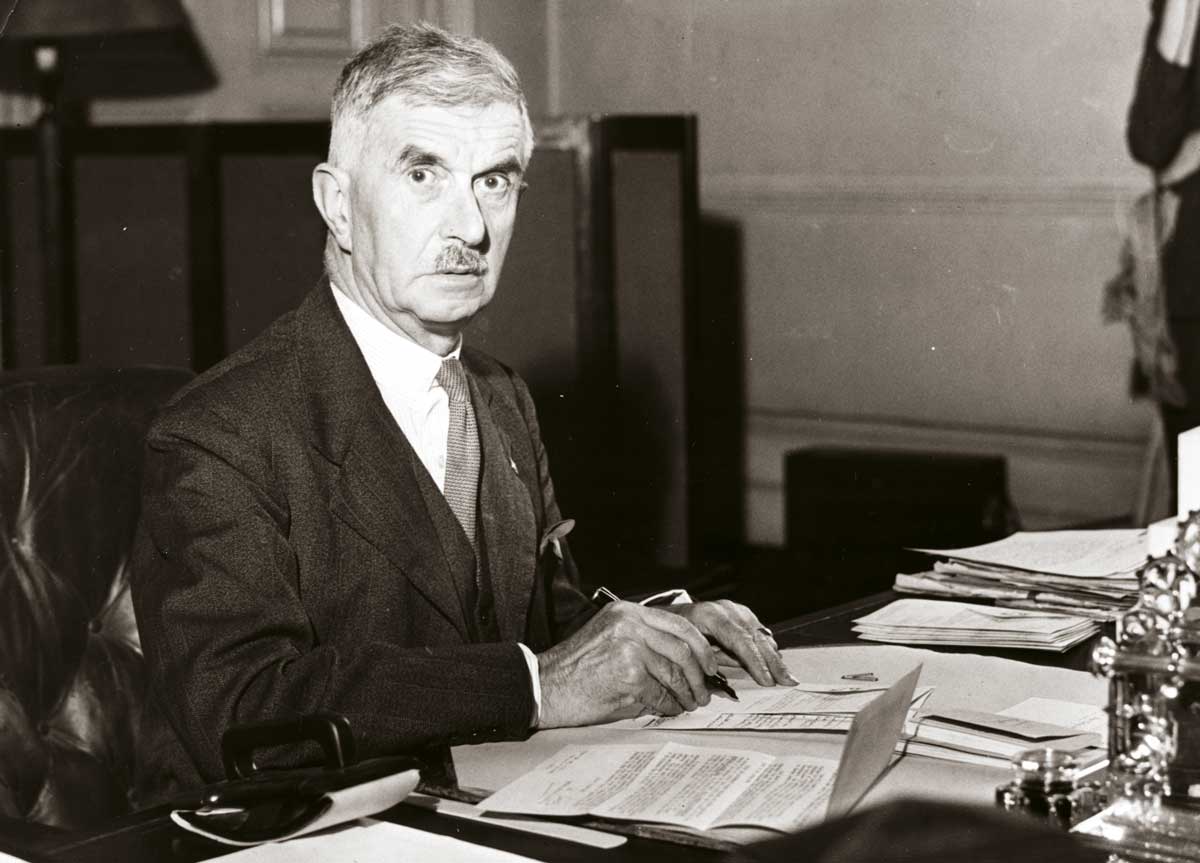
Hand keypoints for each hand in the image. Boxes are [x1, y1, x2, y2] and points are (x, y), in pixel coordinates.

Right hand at [536, 601, 719, 728]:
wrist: (544, 686)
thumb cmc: (576, 668)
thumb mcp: (609, 638)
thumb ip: (643, 639)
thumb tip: (684, 660)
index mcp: (627, 612)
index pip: (679, 623)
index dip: (700, 647)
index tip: (709, 665)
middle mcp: (630, 624)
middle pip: (683, 648)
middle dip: (700, 674)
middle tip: (704, 691)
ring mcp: (629, 648)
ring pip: (675, 673)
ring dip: (687, 693)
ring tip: (690, 704)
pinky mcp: (628, 675)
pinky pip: (661, 693)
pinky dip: (669, 705)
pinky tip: (669, 709)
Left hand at [666, 600, 797, 687]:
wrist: (673, 613)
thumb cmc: (674, 632)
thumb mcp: (682, 644)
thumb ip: (702, 659)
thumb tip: (720, 678)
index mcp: (710, 615)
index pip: (739, 639)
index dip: (754, 661)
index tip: (766, 680)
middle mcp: (727, 610)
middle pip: (755, 638)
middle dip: (772, 663)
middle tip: (787, 681)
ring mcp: (737, 611)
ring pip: (761, 636)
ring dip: (775, 659)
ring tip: (788, 677)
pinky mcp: (744, 615)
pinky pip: (760, 633)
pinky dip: (769, 649)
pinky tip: (777, 663)